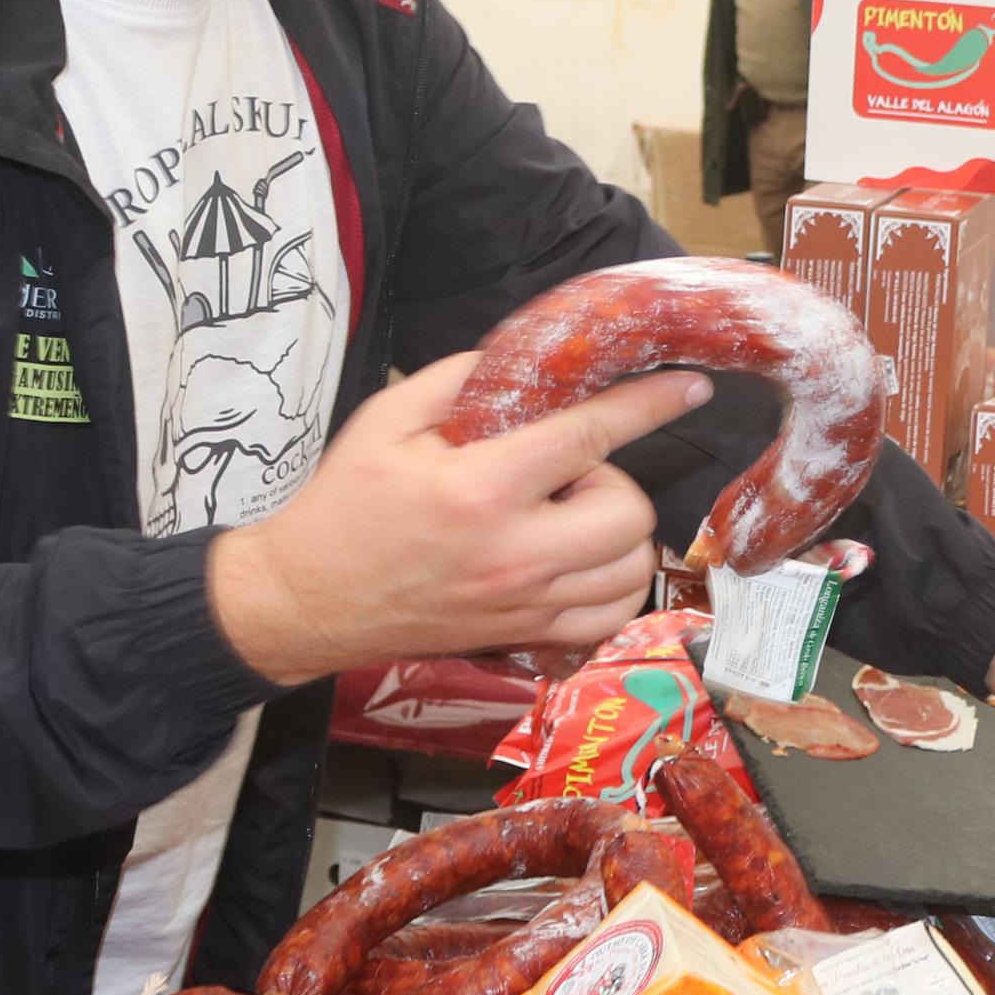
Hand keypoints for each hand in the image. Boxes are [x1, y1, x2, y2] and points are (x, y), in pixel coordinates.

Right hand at [209, 352, 715, 685]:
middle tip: (562, 473)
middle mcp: (513, 555)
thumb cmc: (344, 505)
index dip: (647, 405)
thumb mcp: (387, 420)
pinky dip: (611, 583)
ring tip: (563, 515)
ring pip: (632, 568)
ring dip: (615, 531)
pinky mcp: (525, 637)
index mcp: (479, 490)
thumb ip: (462, 381)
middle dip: (612, 477)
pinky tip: (574, 559)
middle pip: (628, 511)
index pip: (589, 437)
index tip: (688, 386)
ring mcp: (524, 605)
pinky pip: (611, 615)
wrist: (306, 600)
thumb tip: (528, 358)